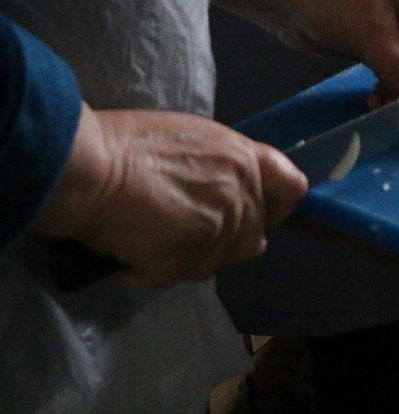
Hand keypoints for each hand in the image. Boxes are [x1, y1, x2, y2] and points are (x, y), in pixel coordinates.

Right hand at [35, 106, 306, 286]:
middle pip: (252, 237)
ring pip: (215, 262)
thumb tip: (221, 189)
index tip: (254, 217)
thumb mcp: (191, 139)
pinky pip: (178, 276)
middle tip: (179, 234)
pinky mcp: (194, 253)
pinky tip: (131, 255)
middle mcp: (242, 190)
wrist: (90, 167)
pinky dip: (153, 272)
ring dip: (185, 259)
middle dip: (219, 242)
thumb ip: (220, 166)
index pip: (291, 188)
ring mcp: (221, 224)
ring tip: (149, 242)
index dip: (274, 208)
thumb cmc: (126, 144)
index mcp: (243, 156)